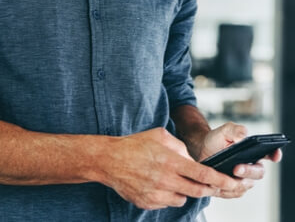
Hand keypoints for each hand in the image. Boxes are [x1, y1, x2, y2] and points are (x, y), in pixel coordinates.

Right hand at [97, 127, 245, 209]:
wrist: (110, 160)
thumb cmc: (135, 144)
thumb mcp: (160, 135)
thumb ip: (179, 147)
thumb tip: (191, 159)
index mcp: (170, 161)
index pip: (202, 174)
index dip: (219, 179)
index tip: (230, 182)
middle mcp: (165, 179)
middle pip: (197, 191)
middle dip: (209, 189)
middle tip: (212, 185)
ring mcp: (157, 194)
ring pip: (183, 198)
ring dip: (185, 191)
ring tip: (174, 178)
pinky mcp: (149, 203)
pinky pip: (168, 202)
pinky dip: (170, 195)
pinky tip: (159, 183)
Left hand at [198, 122, 281, 198]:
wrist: (201, 151)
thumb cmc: (216, 140)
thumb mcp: (224, 131)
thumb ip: (235, 130)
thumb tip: (244, 134)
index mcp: (255, 151)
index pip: (270, 153)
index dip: (275, 154)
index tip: (275, 155)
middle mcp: (253, 166)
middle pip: (259, 172)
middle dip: (248, 171)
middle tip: (236, 168)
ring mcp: (245, 179)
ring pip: (246, 185)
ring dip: (236, 181)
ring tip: (223, 176)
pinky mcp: (235, 189)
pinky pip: (235, 192)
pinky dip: (227, 188)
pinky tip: (217, 183)